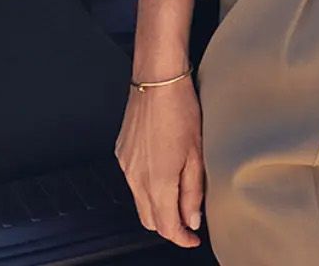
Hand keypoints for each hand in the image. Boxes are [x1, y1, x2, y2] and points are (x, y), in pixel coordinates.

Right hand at [115, 76, 203, 248]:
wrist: (156, 81)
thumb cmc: (180, 111)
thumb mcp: (197, 156)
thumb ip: (193, 192)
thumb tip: (192, 219)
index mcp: (157, 181)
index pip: (167, 226)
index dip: (182, 238)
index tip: (193, 238)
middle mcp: (136, 177)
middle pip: (149, 219)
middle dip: (169, 226)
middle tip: (188, 221)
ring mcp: (125, 165)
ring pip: (139, 201)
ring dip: (158, 206)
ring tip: (179, 195)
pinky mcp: (121, 152)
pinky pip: (132, 182)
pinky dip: (147, 188)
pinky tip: (163, 174)